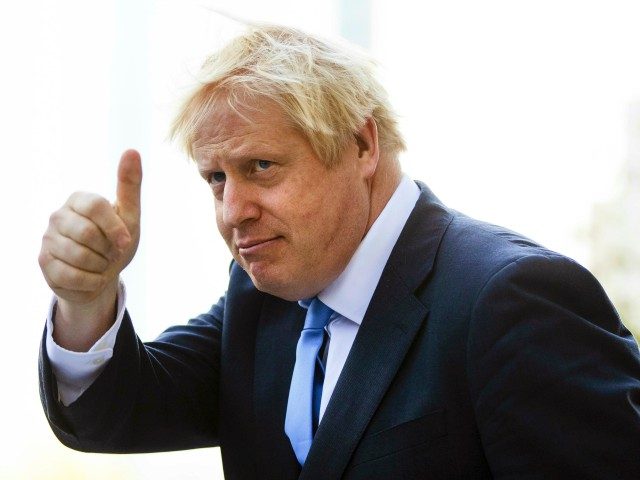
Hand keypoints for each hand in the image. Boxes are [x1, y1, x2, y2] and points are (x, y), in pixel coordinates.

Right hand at [39, 150, 141, 348]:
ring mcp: (47, 239)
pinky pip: (72, 275)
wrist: (102, 274)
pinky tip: (91, 276)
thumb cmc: (116, 240)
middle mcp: (58, 216)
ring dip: (100, 266)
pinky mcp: (43, 262)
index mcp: (79, 200)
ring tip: (101, 263)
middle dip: (107, 249)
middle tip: (111, 253)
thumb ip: (130, 185)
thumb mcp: (130, 215)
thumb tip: (132, 151)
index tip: (125, 240)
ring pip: (79, 256)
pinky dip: (91, 281)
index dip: (114, 227)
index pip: (95, 206)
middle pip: (87, 233)